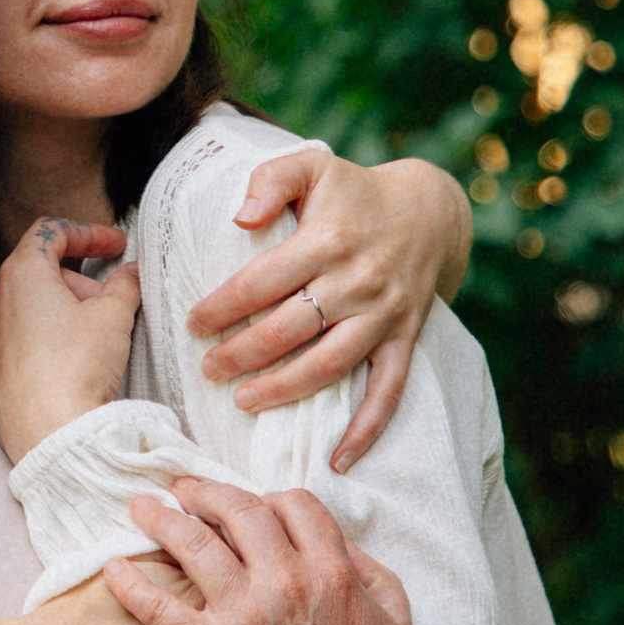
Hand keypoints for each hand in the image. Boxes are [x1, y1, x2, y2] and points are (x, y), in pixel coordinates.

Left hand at [0, 216, 140, 462]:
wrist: (51, 435)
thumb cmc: (77, 367)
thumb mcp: (114, 316)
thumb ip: (125, 285)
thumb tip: (131, 274)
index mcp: (20, 274)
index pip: (51, 233)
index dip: (88, 233)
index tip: (116, 244)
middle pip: (40, 272)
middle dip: (81, 281)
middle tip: (112, 301)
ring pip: (28, 308)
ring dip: (62, 310)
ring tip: (94, 334)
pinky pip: (19, 341)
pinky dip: (45, 338)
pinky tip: (72, 361)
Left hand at [103, 477, 411, 624]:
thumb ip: (373, 576)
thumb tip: (344, 545)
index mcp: (331, 573)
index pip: (295, 504)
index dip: (272, 497)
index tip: (254, 503)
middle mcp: (285, 582)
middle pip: (238, 510)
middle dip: (206, 491)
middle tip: (184, 489)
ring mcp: (244, 616)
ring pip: (193, 544)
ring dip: (163, 519)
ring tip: (141, 509)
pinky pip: (158, 606)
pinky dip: (131, 583)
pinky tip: (113, 568)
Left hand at [187, 151, 470, 472]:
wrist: (430, 213)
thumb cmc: (353, 191)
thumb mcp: (312, 165)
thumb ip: (270, 180)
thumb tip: (239, 218)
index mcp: (328, 239)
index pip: (262, 281)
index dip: (222, 307)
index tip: (193, 323)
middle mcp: (358, 280)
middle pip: (289, 329)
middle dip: (241, 354)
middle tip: (207, 368)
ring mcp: (385, 314)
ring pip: (329, 365)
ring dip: (284, 390)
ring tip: (243, 401)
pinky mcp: (405, 339)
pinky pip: (388, 391)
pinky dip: (366, 429)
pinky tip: (337, 459)